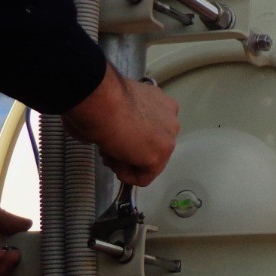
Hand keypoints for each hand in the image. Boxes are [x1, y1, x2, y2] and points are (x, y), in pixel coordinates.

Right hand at [61, 62, 179, 185]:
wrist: (103, 102)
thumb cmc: (103, 98)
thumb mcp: (122, 103)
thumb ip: (128, 116)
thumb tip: (114, 132)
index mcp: (164, 104)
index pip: (152, 129)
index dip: (131, 136)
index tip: (115, 137)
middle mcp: (172, 120)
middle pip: (151, 145)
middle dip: (130, 151)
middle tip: (109, 148)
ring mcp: (168, 139)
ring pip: (148, 161)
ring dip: (126, 161)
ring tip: (107, 152)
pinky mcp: (159, 157)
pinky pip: (144, 177)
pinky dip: (126, 175)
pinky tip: (114, 161)